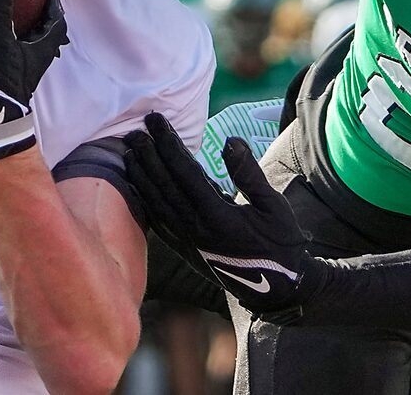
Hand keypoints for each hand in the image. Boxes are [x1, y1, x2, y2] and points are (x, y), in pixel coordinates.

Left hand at [125, 112, 319, 318]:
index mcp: (217, 216)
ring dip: (141, 176)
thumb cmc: (281, 243)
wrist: (276, 290)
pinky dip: (145, 202)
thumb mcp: (273, 206)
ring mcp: (187, 242)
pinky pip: (159, 222)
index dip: (168, 143)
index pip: (184, 171)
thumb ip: (249, 174)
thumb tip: (230, 140)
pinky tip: (138, 188)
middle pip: (164, 185)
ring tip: (128, 152)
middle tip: (134, 129)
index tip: (156, 120)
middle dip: (148, 154)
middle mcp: (196, 229)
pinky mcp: (185, 250)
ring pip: (156, 203)